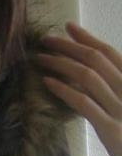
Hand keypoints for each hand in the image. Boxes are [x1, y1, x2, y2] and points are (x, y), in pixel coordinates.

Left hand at [36, 21, 121, 155]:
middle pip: (95, 60)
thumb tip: (89, 77)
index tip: (68, 27)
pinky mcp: (110, 128)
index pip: (110, 54)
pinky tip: (48, 83)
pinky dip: (64, 90)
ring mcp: (120, 108)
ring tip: (40, 59)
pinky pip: (84, 103)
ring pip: (87, 76)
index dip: (88, 38)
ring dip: (60, 64)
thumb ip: (113, 91)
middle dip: (68, 46)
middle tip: (45, 40)